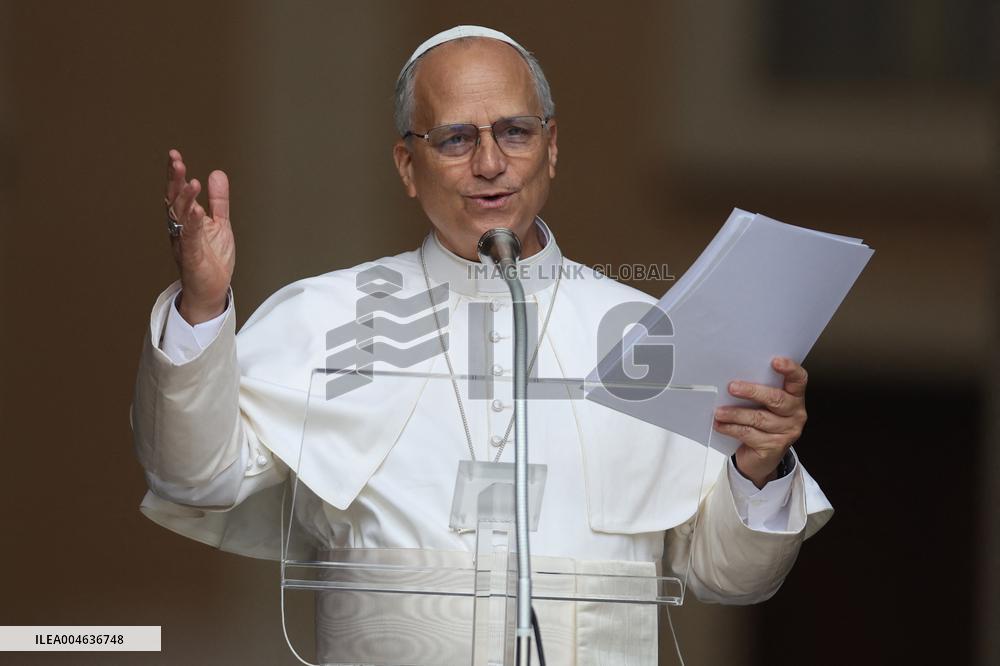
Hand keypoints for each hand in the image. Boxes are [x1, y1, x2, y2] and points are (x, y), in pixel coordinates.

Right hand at [165, 148, 234, 323]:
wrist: (212, 290)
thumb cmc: (212, 259)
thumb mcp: (220, 224)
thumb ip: (218, 200)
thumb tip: (216, 174)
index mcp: (185, 220)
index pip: (178, 193)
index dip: (175, 175)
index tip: (174, 156)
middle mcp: (180, 229)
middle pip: (174, 201)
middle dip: (175, 181)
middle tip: (176, 161)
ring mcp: (184, 242)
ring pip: (181, 217)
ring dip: (185, 199)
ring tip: (192, 181)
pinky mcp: (191, 257)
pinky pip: (190, 238)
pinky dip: (193, 224)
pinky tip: (197, 211)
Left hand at [713, 357, 807, 488]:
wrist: (761, 458)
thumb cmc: (760, 423)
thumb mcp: (763, 405)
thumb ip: (758, 391)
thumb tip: (734, 378)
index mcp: (795, 397)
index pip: (799, 379)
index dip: (790, 369)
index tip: (776, 361)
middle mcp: (795, 414)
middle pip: (776, 399)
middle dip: (752, 391)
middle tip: (732, 387)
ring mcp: (787, 432)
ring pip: (758, 418)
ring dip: (735, 414)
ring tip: (718, 411)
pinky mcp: (773, 447)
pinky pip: (749, 434)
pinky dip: (731, 428)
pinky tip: (720, 425)